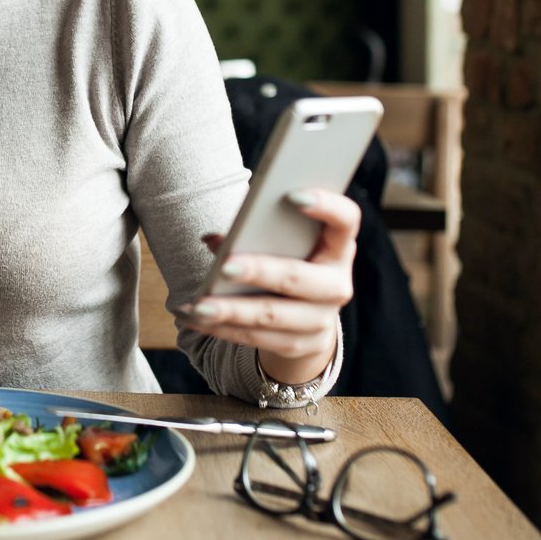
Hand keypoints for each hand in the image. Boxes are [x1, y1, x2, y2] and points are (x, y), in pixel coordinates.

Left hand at [185, 187, 358, 384]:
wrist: (308, 314)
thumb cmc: (290, 260)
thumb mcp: (284, 244)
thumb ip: (257, 233)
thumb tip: (213, 239)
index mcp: (338, 247)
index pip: (345, 220)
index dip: (327, 206)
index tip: (293, 194)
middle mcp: (336, 285)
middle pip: (298, 277)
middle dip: (259, 272)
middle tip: (225, 267)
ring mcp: (321, 320)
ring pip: (272, 315)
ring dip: (230, 311)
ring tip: (197, 307)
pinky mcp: (299, 345)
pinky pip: (256, 338)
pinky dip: (222, 329)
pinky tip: (195, 319)